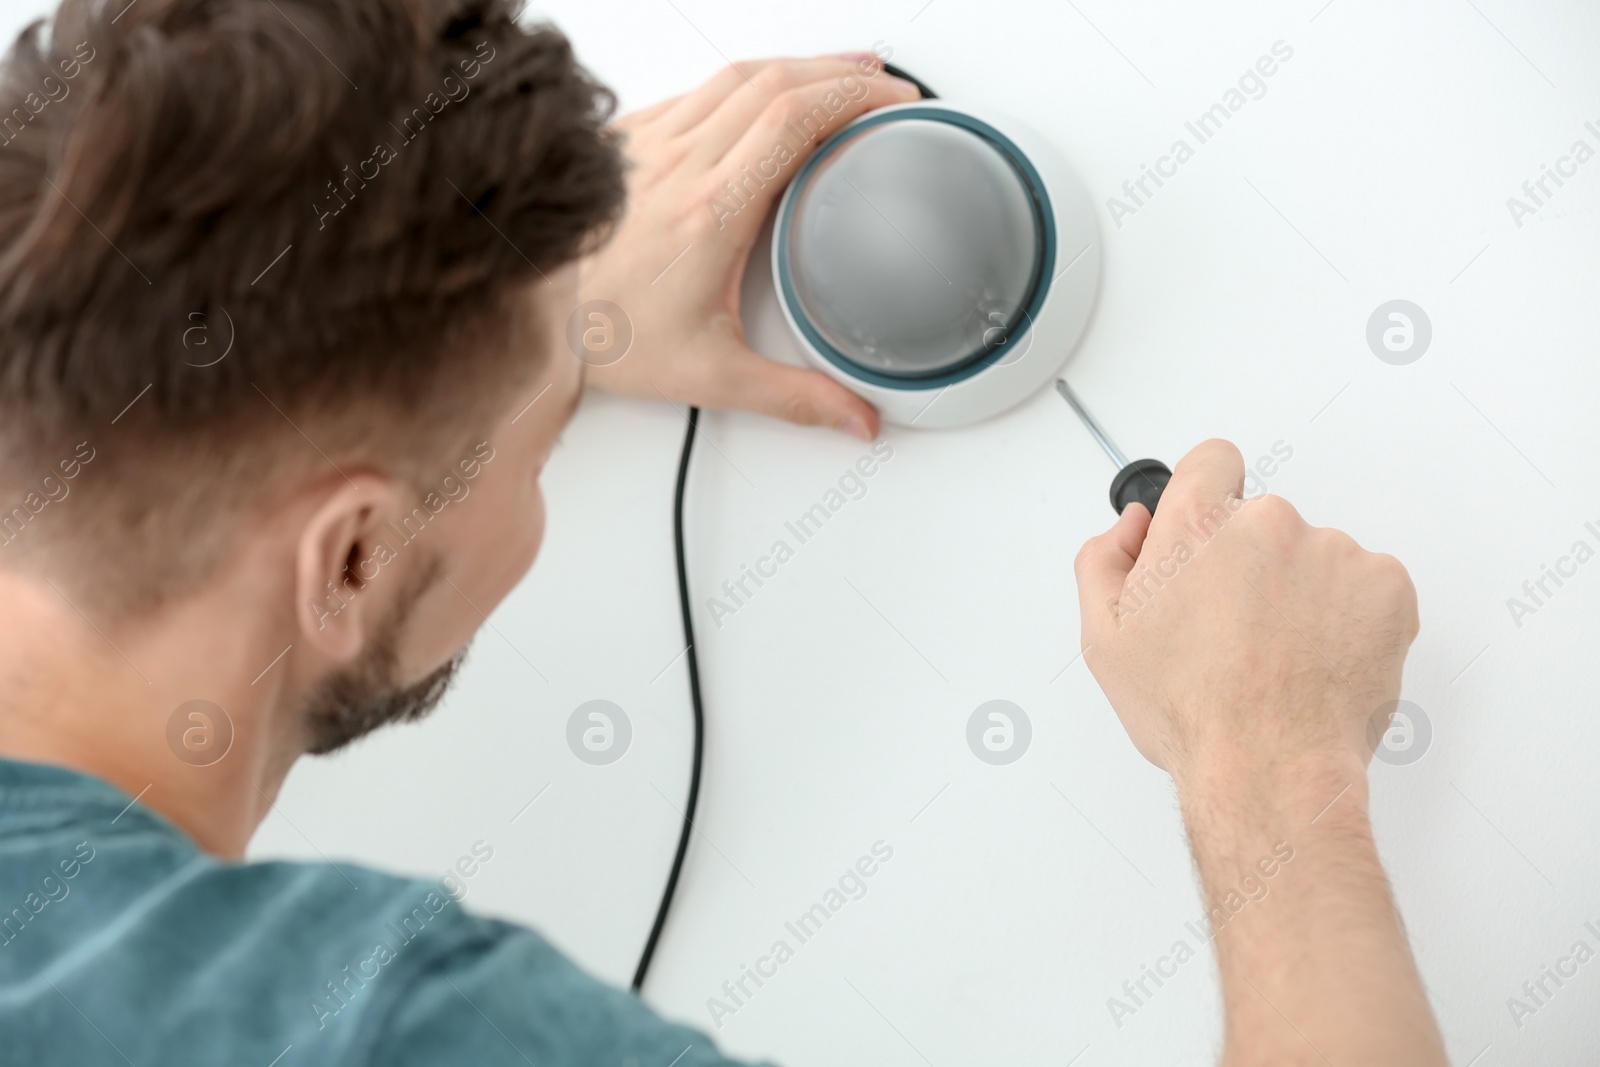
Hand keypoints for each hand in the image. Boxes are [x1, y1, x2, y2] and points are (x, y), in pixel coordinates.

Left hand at [576, 55, 920, 439]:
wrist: (531, 320)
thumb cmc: (608, 339)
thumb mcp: (712, 377)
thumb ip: (794, 397)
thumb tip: (855, 418)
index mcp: (710, 212)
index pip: (793, 120)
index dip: (853, 96)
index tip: (892, 101)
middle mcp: (678, 164)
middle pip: (776, 83)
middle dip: (843, 74)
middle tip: (885, 88)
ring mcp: (649, 145)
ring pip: (736, 76)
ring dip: (799, 67)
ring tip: (842, 73)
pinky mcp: (626, 140)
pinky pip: (697, 91)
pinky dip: (746, 83)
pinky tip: (767, 94)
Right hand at [1072, 439, 1419, 788]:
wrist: (1271, 769)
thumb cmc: (1193, 713)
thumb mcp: (1103, 639)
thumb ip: (1104, 559)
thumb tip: (1134, 526)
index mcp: (1196, 525)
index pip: (1212, 461)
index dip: (1207, 496)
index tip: (1210, 533)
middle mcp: (1268, 523)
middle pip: (1262, 521)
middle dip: (1251, 564)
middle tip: (1237, 630)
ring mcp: (1334, 551)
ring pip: (1315, 557)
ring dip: (1303, 593)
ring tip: (1282, 657)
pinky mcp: (1386, 585)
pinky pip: (1365, 586)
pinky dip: (1349, 617)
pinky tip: (1319, 660)